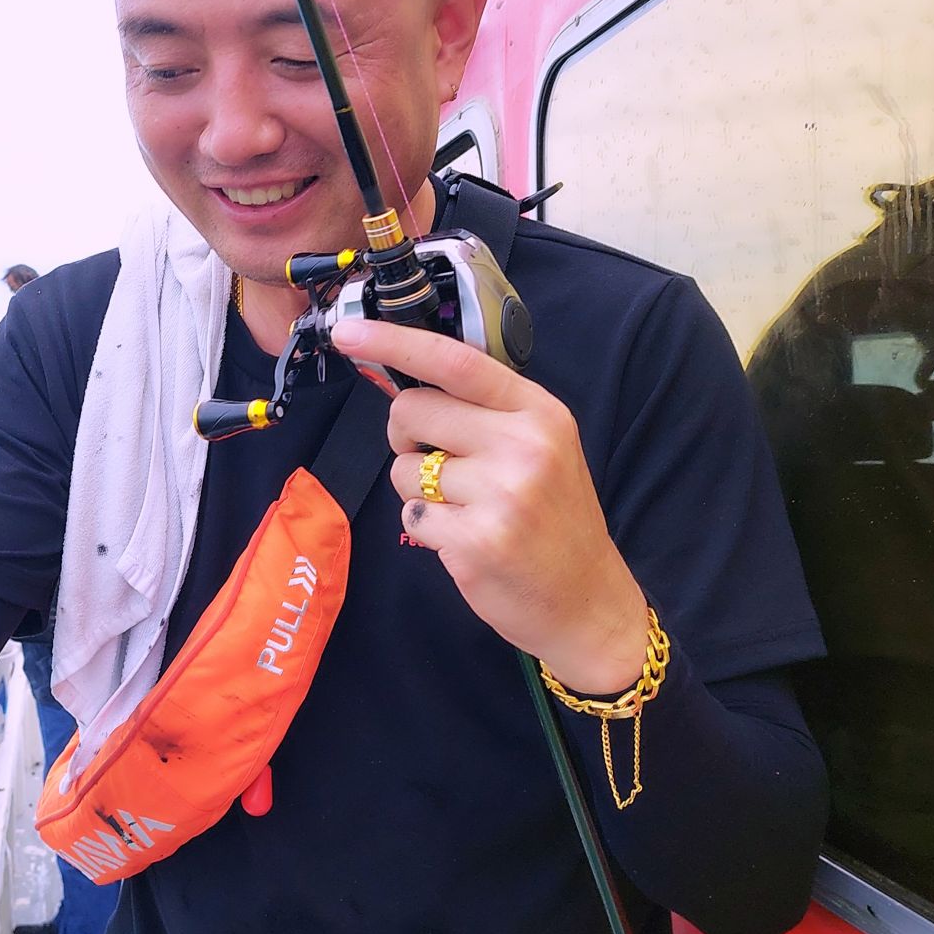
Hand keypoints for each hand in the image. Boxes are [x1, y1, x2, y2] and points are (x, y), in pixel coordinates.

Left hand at [330, 318, 648, 693]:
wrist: (586, 601)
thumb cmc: (552, 520)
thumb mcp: (542, 448)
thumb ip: (485, 413)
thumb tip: (405, 384)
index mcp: (540, 412)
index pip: (456, 362)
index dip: (394, 341)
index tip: (347, 333)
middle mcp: (524, 446)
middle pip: (413, 410)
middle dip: (404, 435)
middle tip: (433, 462)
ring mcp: (501, 494)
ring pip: (405, 469)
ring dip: (418, 490)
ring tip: (465, 510)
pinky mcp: (476, 541)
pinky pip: (411, 515)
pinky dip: (427, 527)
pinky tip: (464, 539)